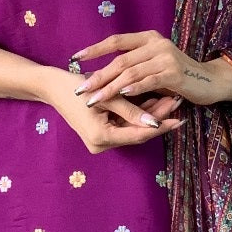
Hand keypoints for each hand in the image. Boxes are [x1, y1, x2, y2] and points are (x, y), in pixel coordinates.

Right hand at [44, 66, 184, 154]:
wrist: (52, 87)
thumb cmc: (76, 86)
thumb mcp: (107, 95)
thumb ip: (131, 110)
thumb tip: (156, 122)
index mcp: (101, 137)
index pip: (137, 135)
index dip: (160, 127)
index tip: (178, 119)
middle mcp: (101, 144)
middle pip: (136, 133)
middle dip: (156, 118)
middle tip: (176, 102)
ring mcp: (100, 141)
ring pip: (131, 130)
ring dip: (148, 115)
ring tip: (168, 99)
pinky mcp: (100, 134)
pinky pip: (123, 126)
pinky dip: (136, 116)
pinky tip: (152, 102)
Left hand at [69, 32, 231, 107]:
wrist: (211, 81)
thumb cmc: (179, 76)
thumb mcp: (155, 65)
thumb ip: (135, 65)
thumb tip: (104, 75)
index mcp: (149, 38)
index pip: (116, 41)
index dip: (96, 49)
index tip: (75, 58)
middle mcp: (156, 44)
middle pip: (120, 60)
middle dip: (98, 76)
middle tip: (81, 89)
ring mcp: (166, 58)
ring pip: (131, 73)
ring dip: (110, 87)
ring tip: (95, 99)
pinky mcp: (174, 73)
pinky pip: (148, 81)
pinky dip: (133, 88)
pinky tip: (120, 94)